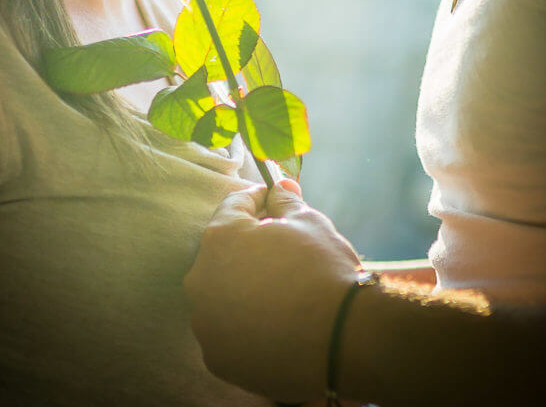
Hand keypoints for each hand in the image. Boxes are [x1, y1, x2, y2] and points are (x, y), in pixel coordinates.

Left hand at [184, 180, 362, 403]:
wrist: (344, 341)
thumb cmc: (323, 270)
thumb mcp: (307, 221)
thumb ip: (285, 200)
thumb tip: (279, 186)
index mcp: (219, 239)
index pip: (234, 206)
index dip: (258, 198)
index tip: (276, 199)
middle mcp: (201, 281)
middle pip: (224, 252)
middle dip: (249, 244)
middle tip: (283, 246)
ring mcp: (207, 325)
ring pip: (223, 294)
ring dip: (245, 286)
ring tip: (281, 288)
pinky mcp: (220, 360)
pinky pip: (229, 332)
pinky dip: (247, 324)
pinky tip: (276, 322)